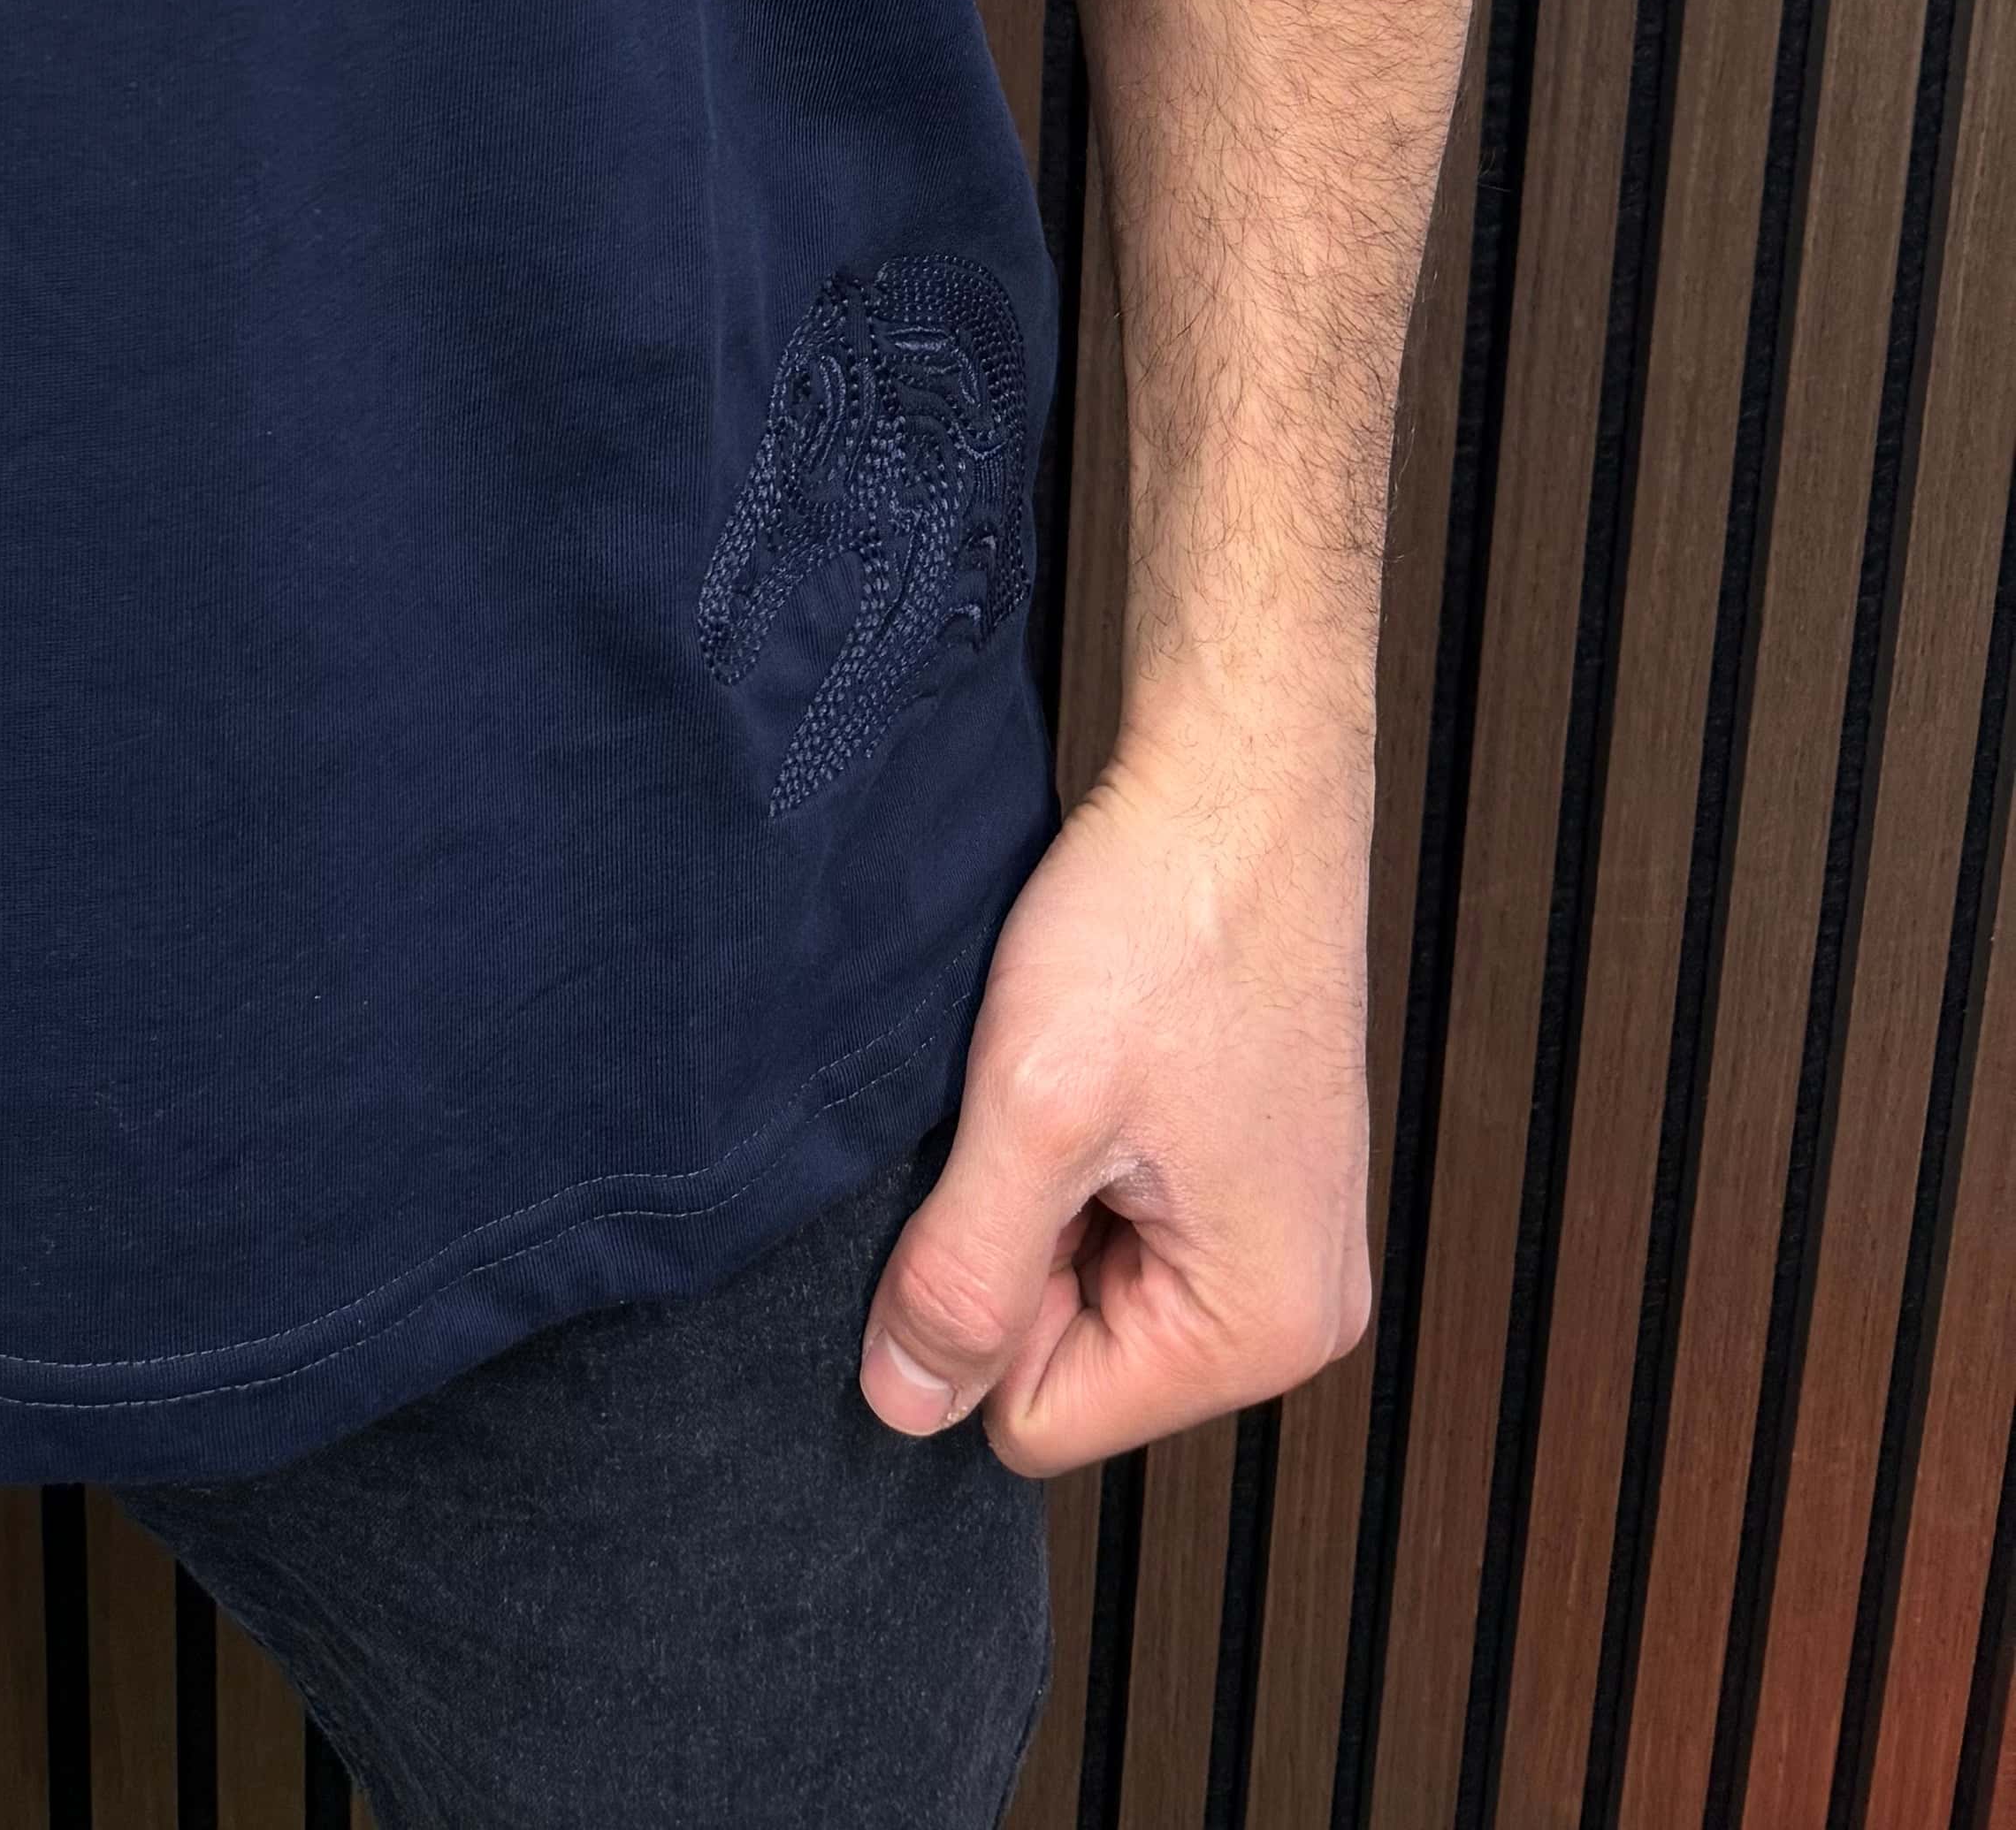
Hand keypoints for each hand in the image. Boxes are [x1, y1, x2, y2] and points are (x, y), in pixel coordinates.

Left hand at [858, 686, 1376, 1468]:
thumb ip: (964, 1277)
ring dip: (1041, 1182)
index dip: (979, 1303)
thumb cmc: (1161, 925)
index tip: (1003, 1165)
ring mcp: (1279, 1237)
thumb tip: (902, 1409)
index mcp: (1262, 1330)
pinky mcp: (1249, 1171)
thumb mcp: (1033, 1108)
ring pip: (1082, 1279)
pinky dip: (1076, 1144)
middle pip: (1066, 1356)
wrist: (1237, 777)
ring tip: (1065, 1069)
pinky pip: (1119, 1215)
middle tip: (1033, 1105)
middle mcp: (1294, 1310)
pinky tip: (1091, 1054)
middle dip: (1016, 1240)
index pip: (1037, 1420)